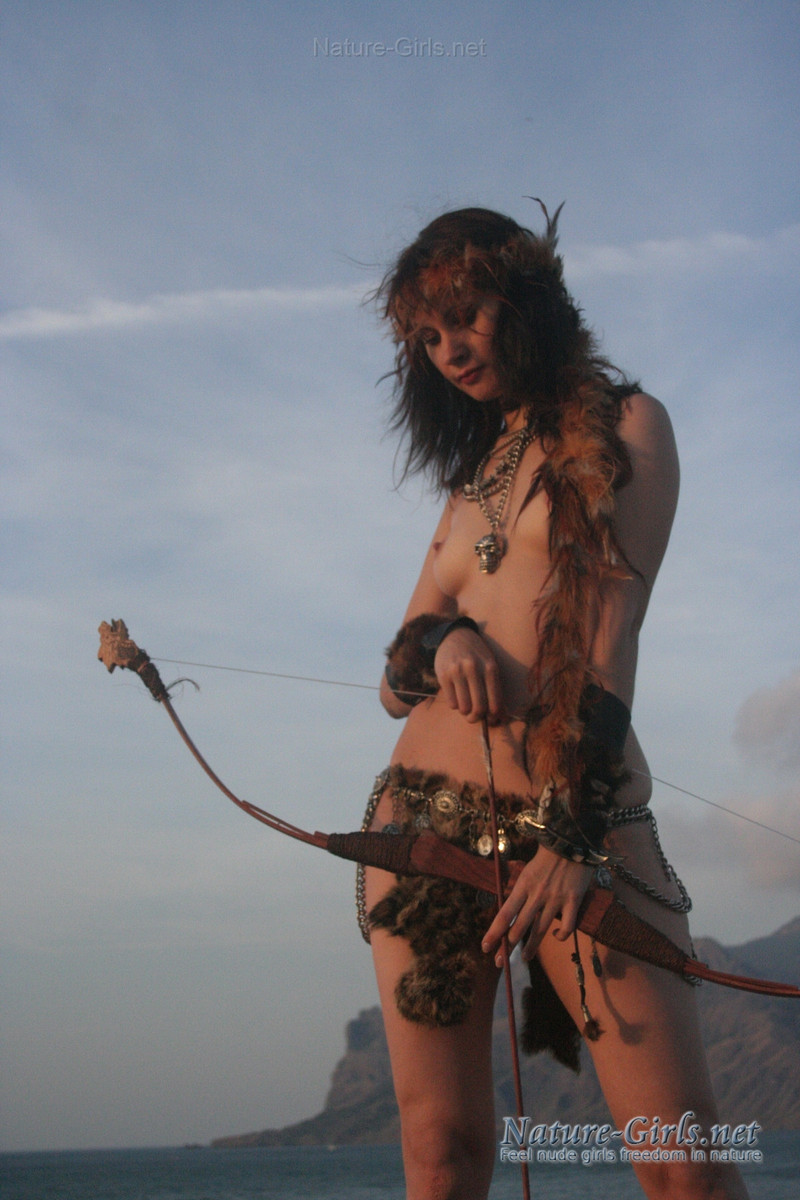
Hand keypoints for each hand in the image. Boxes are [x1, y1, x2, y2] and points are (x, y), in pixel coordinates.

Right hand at [434, 628, 504, 723]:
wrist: (455, 635)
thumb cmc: (477, 655)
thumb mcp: (490, 664)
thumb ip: (494, 688)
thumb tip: (499, 716)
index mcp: (490, 668)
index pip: (495, 703)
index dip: (494, 717)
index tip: (492, 720)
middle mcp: (474, 669)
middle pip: (479, 708)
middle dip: (478, 718)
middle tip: (476, 717)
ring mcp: (457, 672)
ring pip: (464, 708)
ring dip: (465, 712)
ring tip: (466, 706)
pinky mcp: (443, 675)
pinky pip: (451, 703)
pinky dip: (455, 705)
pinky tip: (457, 696)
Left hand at [481, 848, 592, 964]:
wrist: (571, 841)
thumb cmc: (547, 856)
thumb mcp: (527, 871)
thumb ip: (521, 891)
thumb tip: (510, 910)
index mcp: (523, 885)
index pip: (504, 914)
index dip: (494, 933)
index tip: (486, 947)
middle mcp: (537, 894)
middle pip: (519, 927)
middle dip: (507, 948)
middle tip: (499, 963)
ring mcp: (556, 899)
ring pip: (540, 931)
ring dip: (530, 948)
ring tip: (524, 958)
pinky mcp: (573, 901)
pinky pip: (567, 927)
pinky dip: (561, 936)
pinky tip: (556, 937)